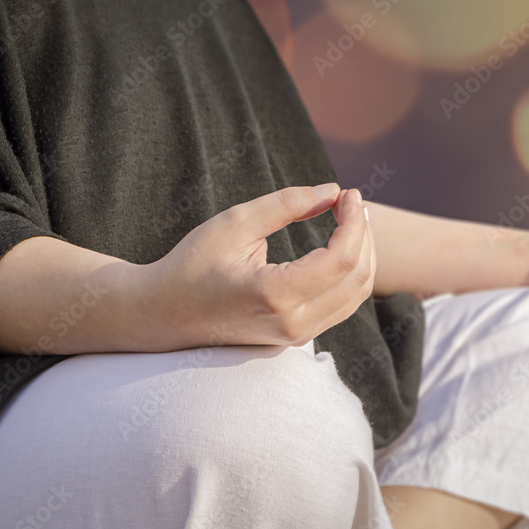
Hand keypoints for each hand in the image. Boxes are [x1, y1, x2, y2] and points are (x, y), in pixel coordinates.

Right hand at [142, 183, 375, 348]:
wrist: (164, 314)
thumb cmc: (193, 264)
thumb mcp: (235, 223)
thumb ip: (286, 204)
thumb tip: (332, 191)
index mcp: (277, 295)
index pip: (342, 259)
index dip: (354, 222)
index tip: (348, 193)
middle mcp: (294, 323)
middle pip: (358, 278)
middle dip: (364, 234)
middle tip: (351, 201)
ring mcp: (297, 336)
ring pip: (356, 295)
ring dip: (363, 254)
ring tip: (352, 218)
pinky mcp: (297, 337)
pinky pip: (342, 305)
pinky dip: (351, 273)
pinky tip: (341, 244)